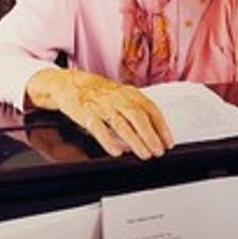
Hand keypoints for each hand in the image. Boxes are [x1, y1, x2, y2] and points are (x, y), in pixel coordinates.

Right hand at [24, 67, 172, 159]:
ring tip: (144, 155)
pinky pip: (99, 128)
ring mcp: (102, 106)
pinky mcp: (86, 114)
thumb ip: (136, 111)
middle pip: (138, 117)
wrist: (69, 84)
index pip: (150, 109)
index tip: (168, 142)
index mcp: (129, 93)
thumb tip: (154, 133)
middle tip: (158, 151)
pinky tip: (117, 152)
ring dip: (135, 141)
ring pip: (121, 124)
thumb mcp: (122, 96)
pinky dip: (109, 141)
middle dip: (150, 136)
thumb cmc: (99, 93)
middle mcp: (117, 98)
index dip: (162, 127)